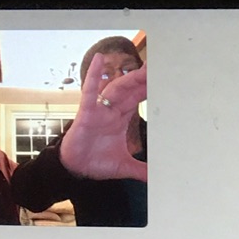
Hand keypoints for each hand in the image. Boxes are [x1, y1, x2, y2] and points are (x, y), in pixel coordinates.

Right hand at [56, 62, 147, 182]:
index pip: (137, 99)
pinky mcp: (86, 112)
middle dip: (143, 80)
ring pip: (116, 89)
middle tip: (158, 66)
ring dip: (129, 78)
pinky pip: (89, 90)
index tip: (162, 78)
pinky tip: (98, 59)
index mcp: (120, 119)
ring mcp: (99, 110)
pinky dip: (93, 75)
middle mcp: (110, 111)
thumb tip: (156, 178)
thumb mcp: (124, 166)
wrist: (76, 168)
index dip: (148, 89)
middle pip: (130, 90)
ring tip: (143, 67)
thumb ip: (141, 170)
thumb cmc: (96, 161)